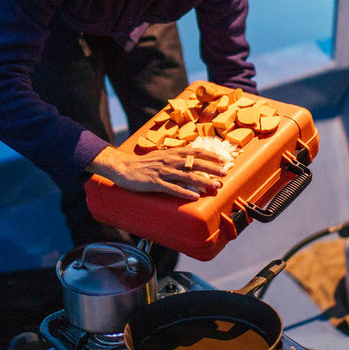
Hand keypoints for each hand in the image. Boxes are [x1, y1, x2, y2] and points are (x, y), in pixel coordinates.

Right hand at [87, 144, 228, 199]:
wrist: (124, 168)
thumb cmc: (144, 164)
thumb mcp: (162, 156)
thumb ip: (176, 158)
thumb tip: (192, 159)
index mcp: (172, 153)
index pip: (195, 151)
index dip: (210, 155)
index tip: (223, 159)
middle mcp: (170, 161)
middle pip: (195, 163)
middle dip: (212, 168)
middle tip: (224, 173)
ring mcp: (163, 172)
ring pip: (187, 176)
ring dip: (203, 182)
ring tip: (215, 187)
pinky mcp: (155, 183)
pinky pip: (172, 188)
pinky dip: (184, 193)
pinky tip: (194, 197)